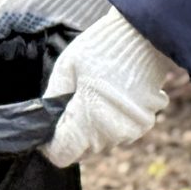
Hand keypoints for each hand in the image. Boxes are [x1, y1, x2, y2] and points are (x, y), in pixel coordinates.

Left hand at [41, 10, 184, 167]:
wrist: (144, 35)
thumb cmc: (101, 47)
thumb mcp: (66, 67)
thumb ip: (52, 99)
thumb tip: (44, 121)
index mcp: (88, 119)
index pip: (62, 155)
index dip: (51, 145)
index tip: (50, 128)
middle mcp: (111, 133)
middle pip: (82, 150)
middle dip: (73, 133)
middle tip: (74, 102)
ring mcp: (131, 130)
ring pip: (102, 141)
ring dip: (94, 127)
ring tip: (96, 94)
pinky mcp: (146, 123)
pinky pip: (121, 131)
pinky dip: (114, 120)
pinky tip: (114, 95)